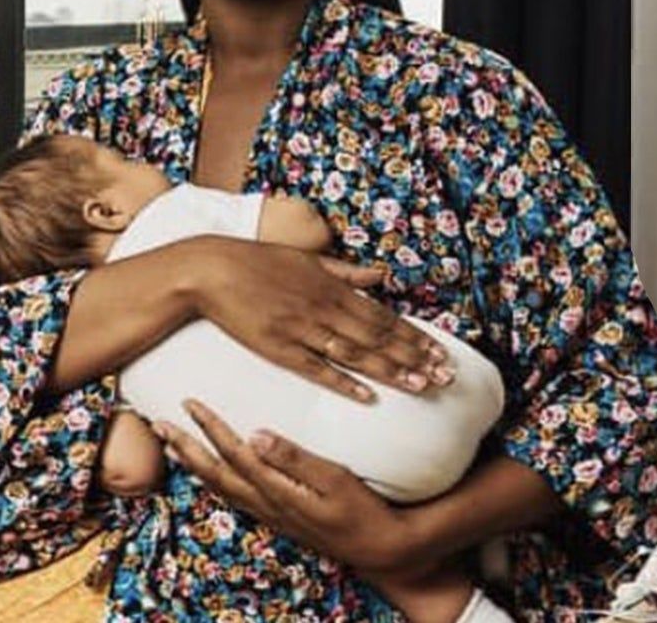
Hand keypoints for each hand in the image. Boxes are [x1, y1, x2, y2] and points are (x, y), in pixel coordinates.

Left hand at [151, 399, 421, 573]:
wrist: (384, 551)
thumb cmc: (365, 510)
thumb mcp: (336, 480)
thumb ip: (295, 458)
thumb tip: (255, 434)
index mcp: (276, 490)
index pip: (234, 453)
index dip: (209, 426)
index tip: (189, 401)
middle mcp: (266, 504)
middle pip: (215, 473)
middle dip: (185, 447)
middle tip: (159, 423)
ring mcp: (271, 514)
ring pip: (221, 487)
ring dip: (194, 463)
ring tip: (173, 444)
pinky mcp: (280, 517)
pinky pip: (235, 497)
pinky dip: (214, 481)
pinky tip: (212, 472)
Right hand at [189, 236, 452, 400]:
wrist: (210, 271)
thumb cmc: (256, 261)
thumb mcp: (306, 259)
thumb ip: (345, 271)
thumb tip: (381, 275)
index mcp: (331, 287)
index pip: (382, 316)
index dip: (414, 335)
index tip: (441, 351)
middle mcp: (323, 308)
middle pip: (377, 337)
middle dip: (415, 357)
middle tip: (446, 377)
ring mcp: (301, 329)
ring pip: (355, 354)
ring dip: (390, 371)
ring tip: (421, 387)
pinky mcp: (278, 348)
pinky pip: (317, 368)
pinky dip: (343, 382)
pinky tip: (367, 396)